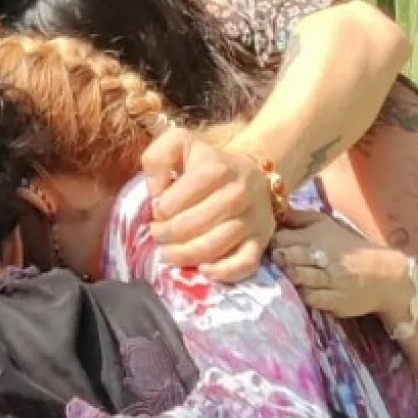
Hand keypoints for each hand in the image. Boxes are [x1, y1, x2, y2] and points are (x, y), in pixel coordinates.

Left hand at [142, 127, 274, 282]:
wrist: (251, 171)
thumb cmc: (207, 162)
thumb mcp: (179, 145)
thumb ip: (157, 157)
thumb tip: (155, 190)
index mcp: (215, 169)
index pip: (171, 204)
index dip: (157, 212)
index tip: (157, 210)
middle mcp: (237, 194)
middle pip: (188, 228)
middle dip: (164, 235)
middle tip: (159, 234)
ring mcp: (252, 219)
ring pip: (212, 248)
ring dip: (183, 256)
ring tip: (170, 252)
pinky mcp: (262, 240)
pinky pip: (245, 264)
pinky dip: (222, 272)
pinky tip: (204, 269)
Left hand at [272, 209, 409, 319]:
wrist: (385, 275)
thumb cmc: (349, 248)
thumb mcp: (327, 225)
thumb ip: (300, 217)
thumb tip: (276, 209)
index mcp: (319, 235)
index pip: (282, 238)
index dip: (275, 243)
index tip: (275, 247)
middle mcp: (325, 256)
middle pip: (286, 257)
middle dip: (279, 261)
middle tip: (280, 264)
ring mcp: (331, 279)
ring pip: (296, 277)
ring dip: (290, 278)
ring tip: (293, 276)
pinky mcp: (336, 299)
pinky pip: (309, 297)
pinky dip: (304, 295)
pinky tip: (307, 290)